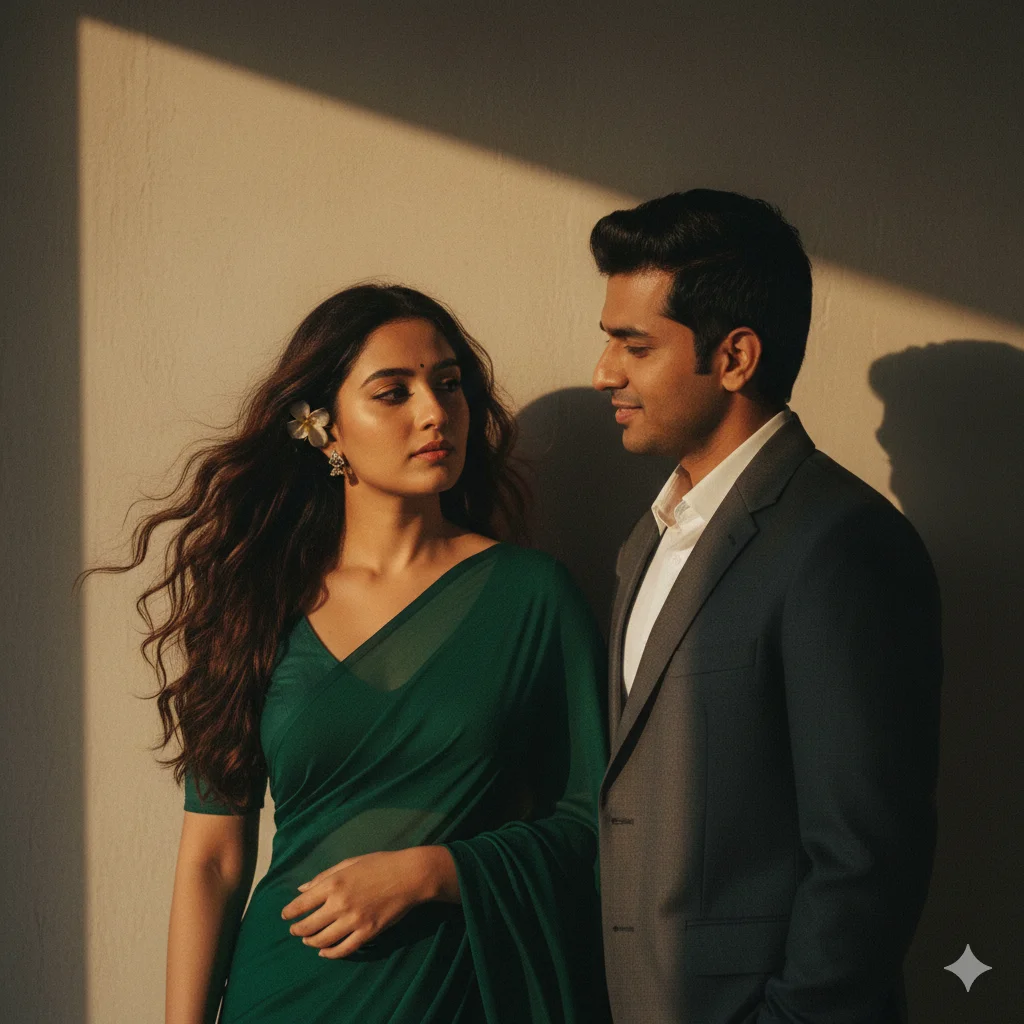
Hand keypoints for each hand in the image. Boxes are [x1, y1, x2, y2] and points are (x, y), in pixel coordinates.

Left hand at [280, 846, 456, 958]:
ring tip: (308, 941)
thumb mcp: (350, 863)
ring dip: (311, 943)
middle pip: (308, 926)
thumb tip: (301, 890)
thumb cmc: (379, 864)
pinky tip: (325, 952)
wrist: (409, 875)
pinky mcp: (367, 933)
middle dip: (298, 930)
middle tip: (295, 931)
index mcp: (334, 883)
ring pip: (323, 940)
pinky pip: (343, 949)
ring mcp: (354, 920)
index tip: (286, 916)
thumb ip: (324, 877)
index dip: (290, 912)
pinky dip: (330, 954)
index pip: (302, 904)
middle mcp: (340, 904)